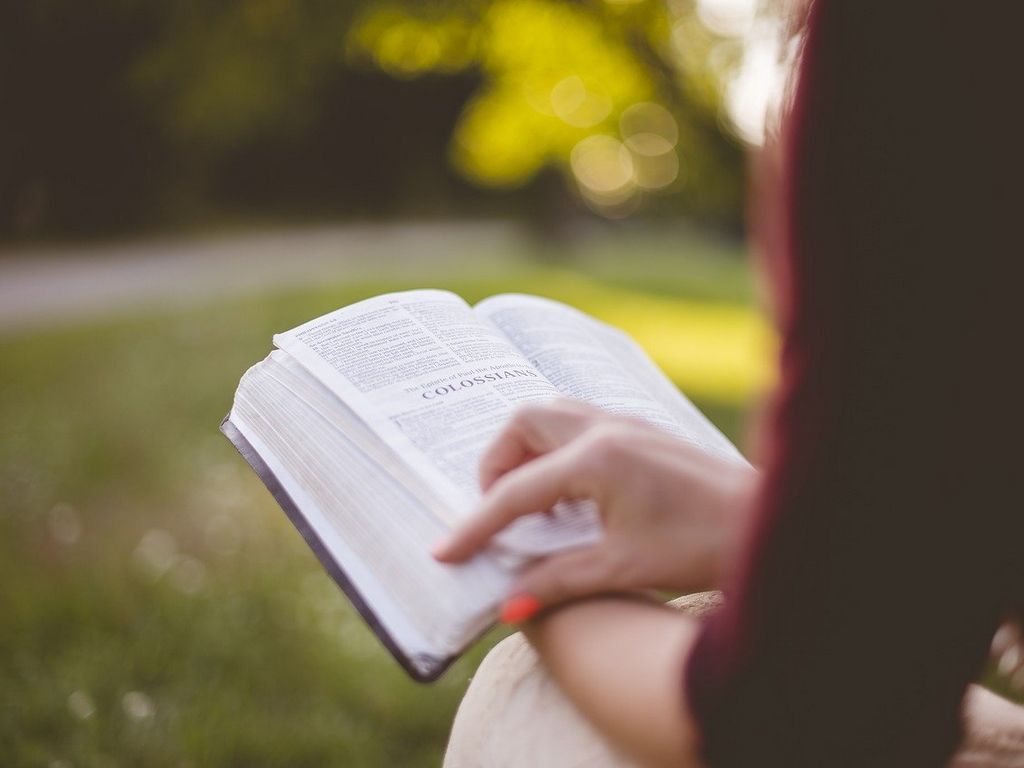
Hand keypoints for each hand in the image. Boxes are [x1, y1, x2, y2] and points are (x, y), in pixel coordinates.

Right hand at [432, 399, 756, 616]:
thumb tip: (507, 606)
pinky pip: (578, 423)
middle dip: (496, 463)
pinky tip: (570, 494)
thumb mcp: (623, 568)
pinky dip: (556, 450)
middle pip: (523, 423)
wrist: (769, 523)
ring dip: (526, 450)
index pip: (515, 491)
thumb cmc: (704, 545)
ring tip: (529, 501)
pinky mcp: (641, 431)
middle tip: (496, 511)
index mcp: (596, 459)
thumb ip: (557, 581)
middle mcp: (606, 428)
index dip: (475, 525)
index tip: (445, 552)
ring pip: (551, 414)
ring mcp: (626, 423)